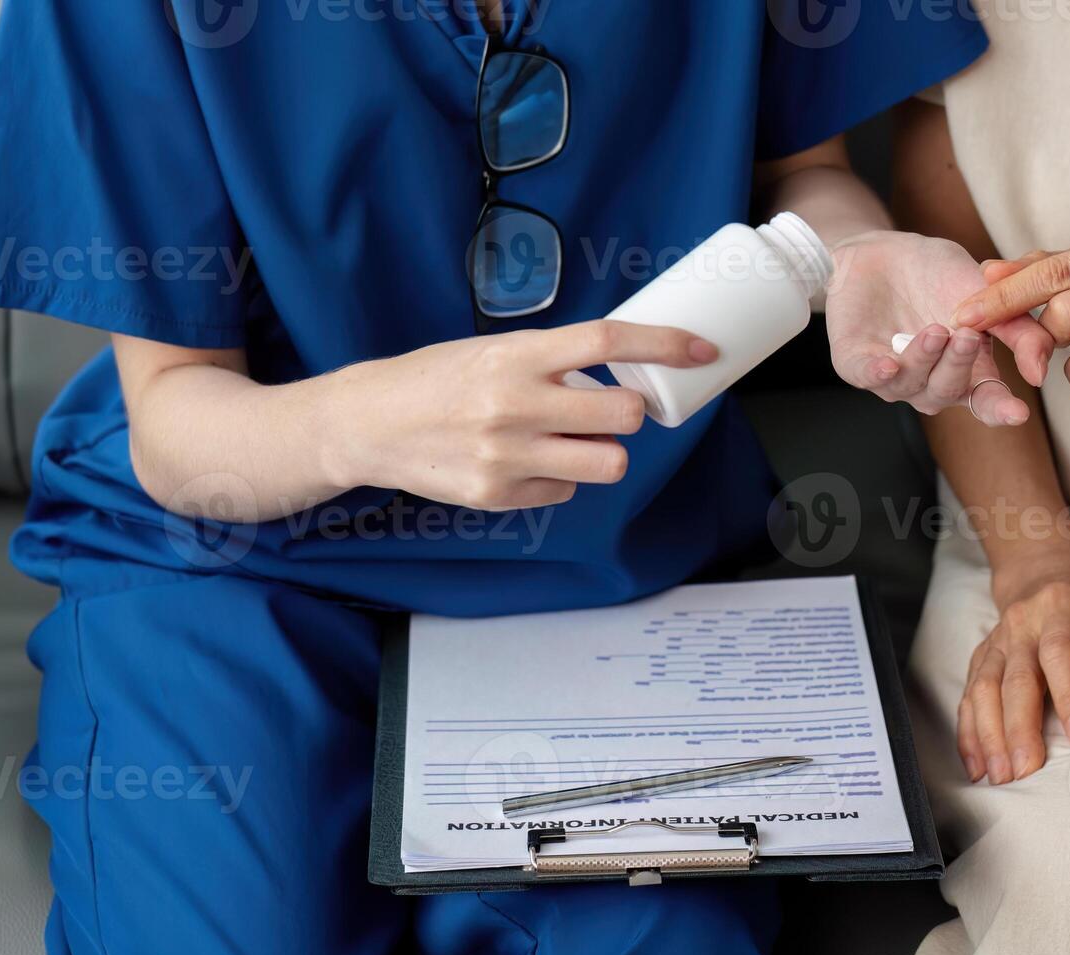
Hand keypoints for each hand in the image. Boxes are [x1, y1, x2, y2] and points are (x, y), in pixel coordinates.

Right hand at [322, 320, 715, 511]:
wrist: (368, 424)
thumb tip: (619, 375)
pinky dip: (560, 479)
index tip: (701, 349)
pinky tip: (526, 462)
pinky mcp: (499, 495)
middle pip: (624, 415)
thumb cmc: (435, 380)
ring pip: (606, 462)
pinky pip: (566, 492)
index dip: (664, 345)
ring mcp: (508, 455)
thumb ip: (552, 362)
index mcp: (517, 357)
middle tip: (607, 409)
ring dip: (602, 451)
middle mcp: (515, 404)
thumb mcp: (493, 352)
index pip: (608, 342)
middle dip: (628, 413)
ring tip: (569, 439)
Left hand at [825, 231, 1053, 425]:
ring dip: (924, 360)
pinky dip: (876, 373)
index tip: (1018, 413)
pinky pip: (864, 376)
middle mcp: (929, 381)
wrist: (884, 249)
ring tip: (936, 330)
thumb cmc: (937, 273)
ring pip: (909, 385)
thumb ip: (1017, 329)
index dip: (1000, 409)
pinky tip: (887, 365)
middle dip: (959, 365)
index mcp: (966, 371)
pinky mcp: (855, 363)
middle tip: (969, 334)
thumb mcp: (986, 292)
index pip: (985, 401)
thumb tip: (1039, 372)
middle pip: (947, 390)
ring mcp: (893, 375)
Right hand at [958, 551, 1069, 783]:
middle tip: (1028, 771)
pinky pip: (968, 696)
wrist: (1040, 566)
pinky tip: (977, 765)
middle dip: (1018, 728)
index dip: (1069, 693)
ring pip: (984, 690)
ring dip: (989, 735)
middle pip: (1015, 679)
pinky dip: (969, 732)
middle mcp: (1021, 623)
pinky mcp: (982, 658)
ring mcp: (996, 642)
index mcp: (1060, 605)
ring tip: (1000, 777)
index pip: (1059, 651)